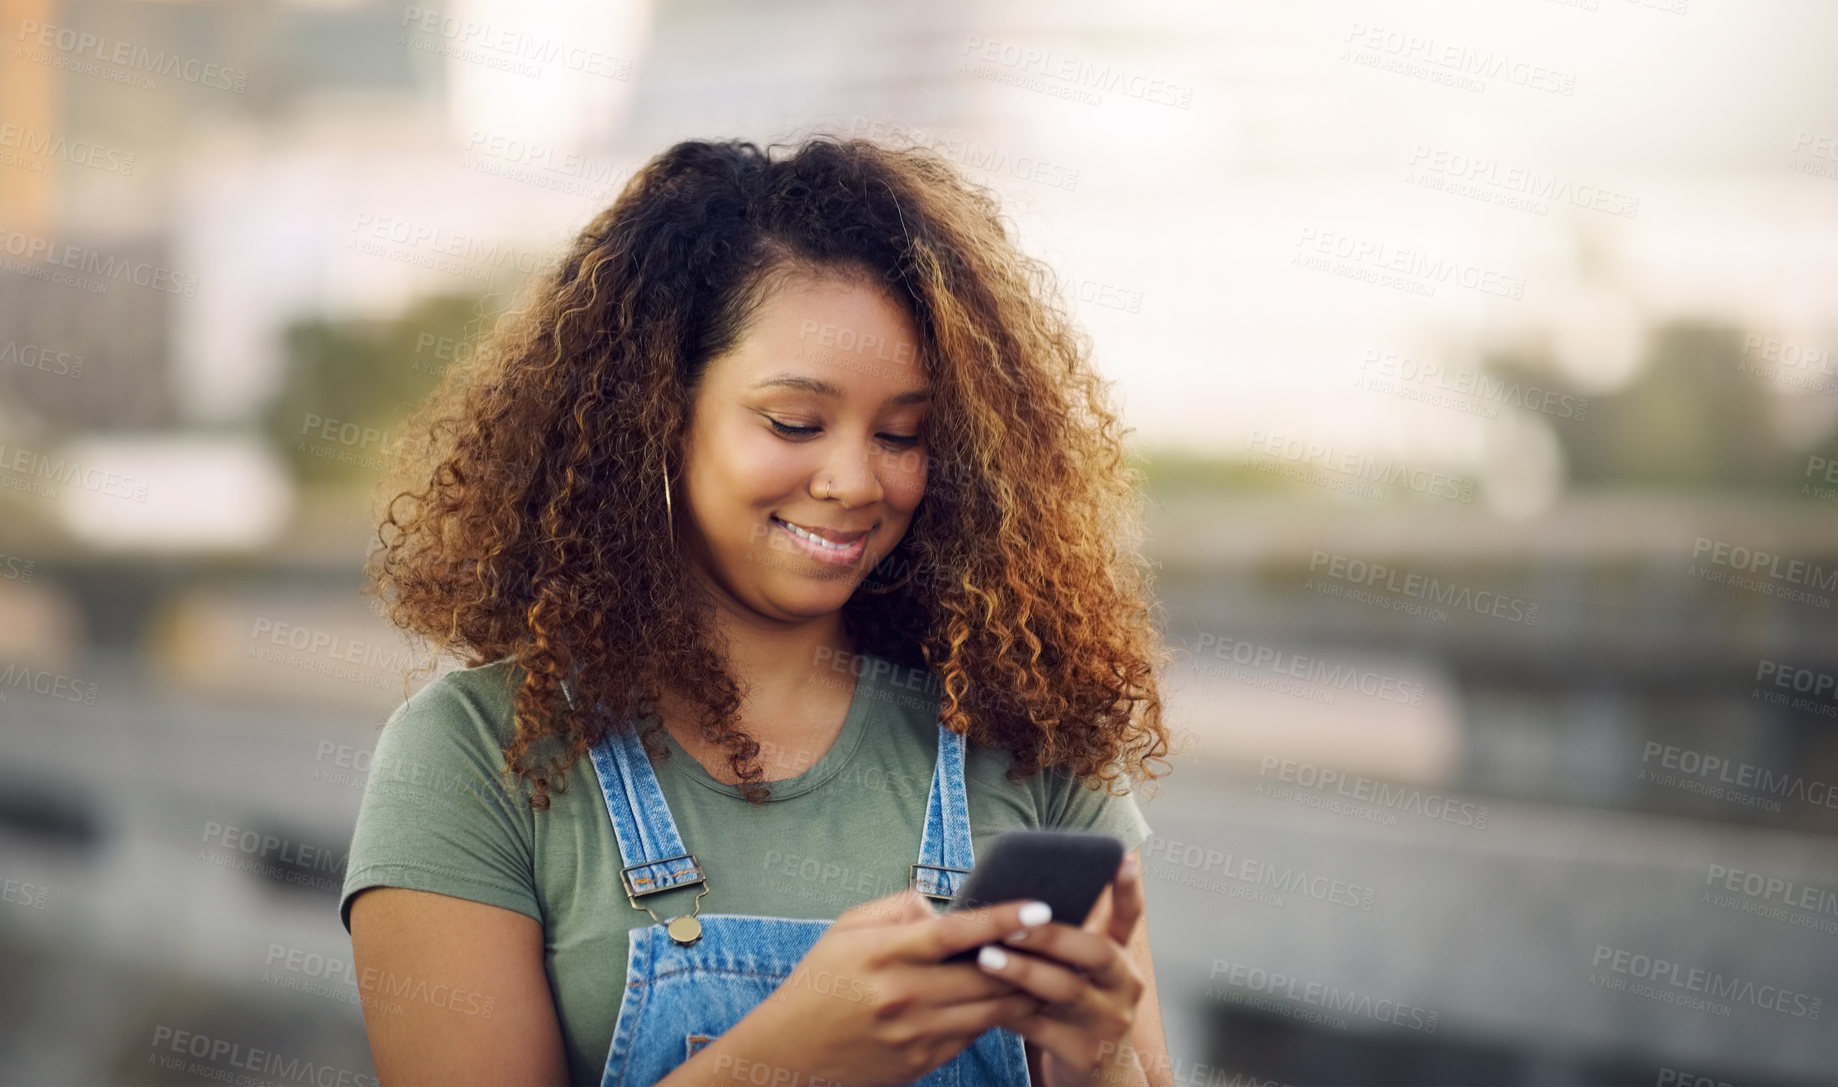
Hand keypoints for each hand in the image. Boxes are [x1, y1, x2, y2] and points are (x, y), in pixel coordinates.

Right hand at [706, 887, 1050, 1086]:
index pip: (954, 932)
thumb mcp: (845, 930)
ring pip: (989, 1010)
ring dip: (1021, 990)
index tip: (1039, 906)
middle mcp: (903, 996)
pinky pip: (973, 1036)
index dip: (1001, 918)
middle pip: (985, 976)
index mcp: (883, 955)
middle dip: (1027, 958)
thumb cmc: (819, 983)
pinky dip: (993, 1017)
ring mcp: (914, 1035)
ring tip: (1048, 970)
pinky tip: (1006, 1000)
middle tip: (1061, 939)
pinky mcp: (921, 1062)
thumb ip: (897, 910)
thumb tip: (942, 908)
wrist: (789, 1055)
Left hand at [971, 853, 1146, 1086]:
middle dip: (1052, 934)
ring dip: (1023, 971)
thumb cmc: (1074, 1010)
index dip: (1128, 887)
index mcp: (1121, 959)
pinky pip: (1042, 1027)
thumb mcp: (1082, 974)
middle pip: (1097, 951)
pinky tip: (982, 998)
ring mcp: (1108, 1020)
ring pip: (1067, 989)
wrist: (1097, 1075)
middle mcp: (1123, 985)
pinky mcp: (1085, 1052)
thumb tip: (1012, 900)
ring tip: (986, 957)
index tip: (1123, 856)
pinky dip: (1009, 1010)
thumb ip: (1063, 941)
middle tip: (1012, 923)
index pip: (1129, 916)